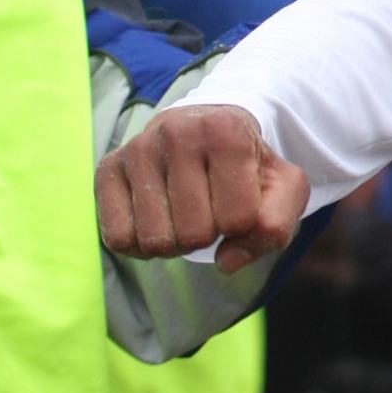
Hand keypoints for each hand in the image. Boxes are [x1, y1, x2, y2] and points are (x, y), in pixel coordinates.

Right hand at [96, 102, 308, 275]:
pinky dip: (141, 246)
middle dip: (209, 235)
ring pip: (156, 241)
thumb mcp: (283, 188)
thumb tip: (227, 261)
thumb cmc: (248, 166)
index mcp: (227, 130)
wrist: (205, 131)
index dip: (244, 224)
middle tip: (210, 209)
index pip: (238, 221)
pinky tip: (157, 220)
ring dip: (176, 244)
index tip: (240, 199)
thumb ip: (275, 226)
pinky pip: (120, 239)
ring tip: (184, 213)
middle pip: (195, 235)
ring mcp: (137, 149)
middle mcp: (177, 132)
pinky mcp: (108, 169)